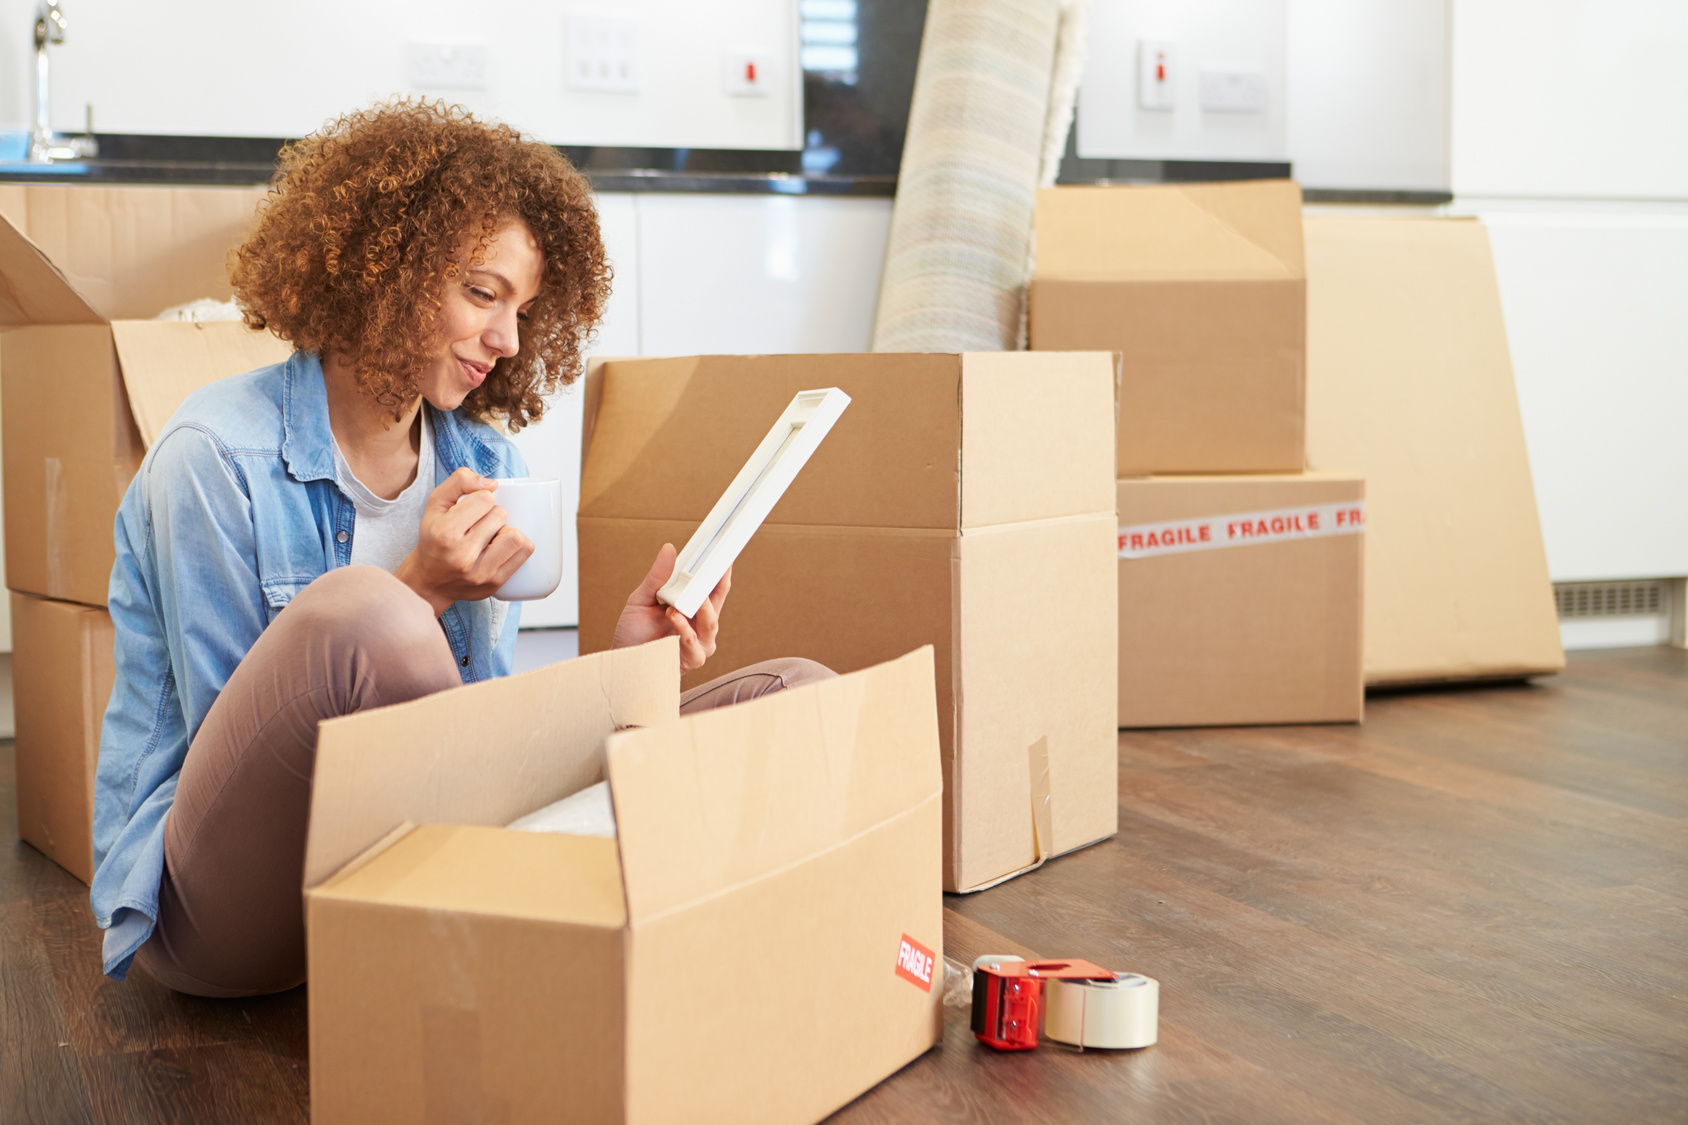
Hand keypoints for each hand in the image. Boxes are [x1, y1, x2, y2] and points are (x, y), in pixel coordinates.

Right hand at [394, 467, 533, 615]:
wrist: (429, 581)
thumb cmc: (434, 538)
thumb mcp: (436, 504)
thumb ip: (459, 481)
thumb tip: (492, 484)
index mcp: (445, 532)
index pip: (485, 499)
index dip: (482, 499)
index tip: (472, 509)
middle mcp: (463, 555)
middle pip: (500, 515)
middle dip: (493, 514)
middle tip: (480, 524)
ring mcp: (480, 572)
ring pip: (516, 536)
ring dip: (508, 530)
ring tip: (493, 535)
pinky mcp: (495, 583)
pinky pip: (523, 553)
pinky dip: (518, 545)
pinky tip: (502, 546)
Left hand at [611, 543, 731, 673]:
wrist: (622, 661)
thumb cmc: (633, 633)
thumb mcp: (642, 599)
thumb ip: (657, 577)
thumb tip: (669, 549)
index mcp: (693, 608)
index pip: (712, 586)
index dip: (720, 570)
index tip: (723, 551)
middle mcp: (700, 624)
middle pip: (717, 601)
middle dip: (720, 582)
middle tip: (718, 563)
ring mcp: (699, 643)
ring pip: (711, 623)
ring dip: (701, 609)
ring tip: (687, 596)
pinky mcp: (692, 659)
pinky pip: (694, 644)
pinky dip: (685, 629)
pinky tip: (674, 616)